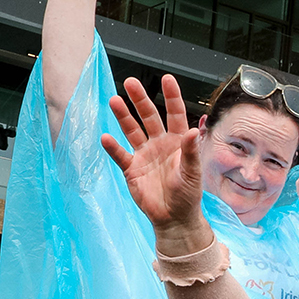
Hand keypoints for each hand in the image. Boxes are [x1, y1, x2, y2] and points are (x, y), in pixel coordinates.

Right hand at [100, 74, 205, 240]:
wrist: (174, 219)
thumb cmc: (188, 196)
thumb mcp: (192, 174)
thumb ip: (191, 152)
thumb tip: (192, 130)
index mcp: (178, 141)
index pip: (175, 114)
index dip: (171, 96)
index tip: (167, 78)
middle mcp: (160, 143)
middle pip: (149, 116)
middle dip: (140, 99)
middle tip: (130, 82)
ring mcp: (144, 154)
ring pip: (132, 130)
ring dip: (123, 116)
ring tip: (114, 100)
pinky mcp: (131, 169)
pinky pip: (120, 155)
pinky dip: (113, 147)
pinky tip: (106, 137)